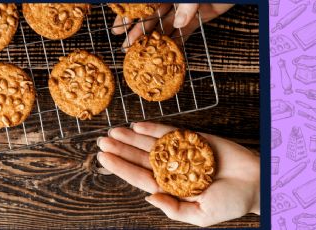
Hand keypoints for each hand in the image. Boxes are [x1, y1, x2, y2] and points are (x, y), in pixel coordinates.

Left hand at [96, 122, 259, 226]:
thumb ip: (174, 208)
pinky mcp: (191, 138)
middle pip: (139, 158)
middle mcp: (171, 168)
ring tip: (113, 131)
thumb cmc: (231, 202)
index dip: (120, 167)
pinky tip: (136, 126)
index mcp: (170, 187)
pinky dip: (153, 129)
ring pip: (149, 144)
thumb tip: (149, 197)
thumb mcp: (201, 216)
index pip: (139, 176)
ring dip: (130, 137)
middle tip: (101, 141)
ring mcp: (180, 152)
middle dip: (120, 149)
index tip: (103, 158)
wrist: (257, 181)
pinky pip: (169, 132)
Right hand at [111, 4, 233, 49]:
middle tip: (125, 47)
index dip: (129, 17)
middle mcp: (171, 2)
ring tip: (141, 54)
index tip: (119, 28)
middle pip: (150, 18)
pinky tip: (165, 55)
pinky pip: (183, 33)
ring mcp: (183, 11)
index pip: (142, 5)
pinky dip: (176, 44)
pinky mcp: (197, 19)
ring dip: (153, 41)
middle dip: (137, 32)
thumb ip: (186, 6)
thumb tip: (177, 24)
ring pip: (164, 27)